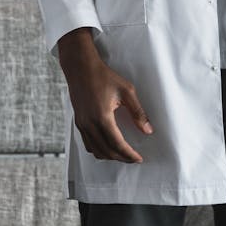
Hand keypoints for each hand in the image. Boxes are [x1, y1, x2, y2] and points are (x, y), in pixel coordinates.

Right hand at [57, 28, 152, 162]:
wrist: (80, 67)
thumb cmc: (103, 76)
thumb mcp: (126, 91)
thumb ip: (138, 112)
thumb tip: (148, 130)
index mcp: (102, 117)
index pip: (117, 144)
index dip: (129, 154)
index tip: (139, 158)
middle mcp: (89, 123)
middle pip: (106, 151)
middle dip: (122, 158)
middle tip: (133, 158)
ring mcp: (82, 123)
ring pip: (95, 150)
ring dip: (110, 155)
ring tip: (122, 154)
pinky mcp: (78, 121)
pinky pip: (87, 143)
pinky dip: (98, 149)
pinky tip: (107, 146)